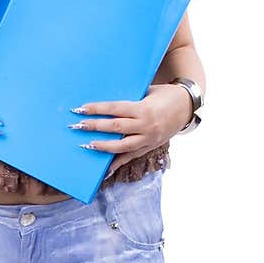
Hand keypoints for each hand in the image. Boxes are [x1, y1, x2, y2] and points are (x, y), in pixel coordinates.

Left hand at [69, 83, 192, 176]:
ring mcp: (148, 139)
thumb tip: (106, 104)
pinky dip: (117, 163)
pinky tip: (104, 170)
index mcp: (143, 109)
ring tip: (87, 145)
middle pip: (115, 127)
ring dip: (103, 146)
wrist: (186, 106)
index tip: (81, 109)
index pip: (115, 109)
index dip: (97, 109)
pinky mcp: (149, 147)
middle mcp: (145, 125)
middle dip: (94, 127)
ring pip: (122, 146)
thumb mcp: (148, 92)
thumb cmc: (164, 95)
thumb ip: (130, 100)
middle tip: (77, 126)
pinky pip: (131, 157)